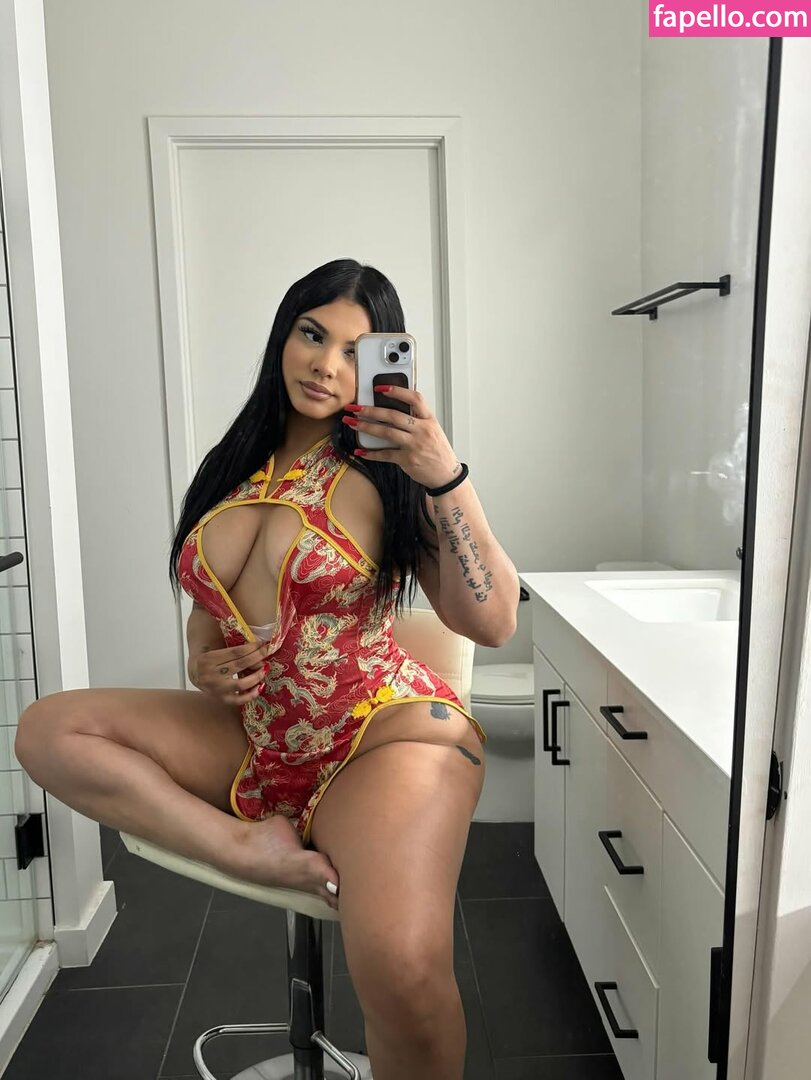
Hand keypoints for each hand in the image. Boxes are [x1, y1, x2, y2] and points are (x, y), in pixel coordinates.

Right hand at [189, 640, 272, 705]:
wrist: (194, 674)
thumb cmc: (209, 659)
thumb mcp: (215, 648)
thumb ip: (232, 649)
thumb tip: (257, 647)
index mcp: (208, 659)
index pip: (235, 652)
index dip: (251, 647)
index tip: (262, 644)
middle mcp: (210, 675)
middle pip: (239, 665)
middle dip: (256, 658)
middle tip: (266, 653)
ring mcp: (216, 689)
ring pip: (240, 684)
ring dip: (256, 676)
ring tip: (264, 669)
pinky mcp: (220, 699)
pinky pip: (238, 700)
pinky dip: (251, 695)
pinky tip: (259, 687)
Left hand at [342, 385, 461, 489]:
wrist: (446, 475)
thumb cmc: (438, 452)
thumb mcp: (433, 430)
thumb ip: (416, 420)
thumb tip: (392, 411)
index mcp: (429, 420)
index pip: (414, 399)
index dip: (397, 391)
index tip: (380, 388)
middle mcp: (422, 431)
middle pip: (393, 415)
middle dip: (370, 410)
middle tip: (355, 408)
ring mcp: (414, 445)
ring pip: (387, 432)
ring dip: (366, 427)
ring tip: (352, 423)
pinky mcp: (408, 460)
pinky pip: (386, 454)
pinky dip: (371, 453)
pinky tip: (360, 451)